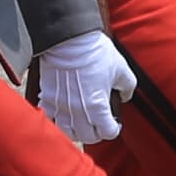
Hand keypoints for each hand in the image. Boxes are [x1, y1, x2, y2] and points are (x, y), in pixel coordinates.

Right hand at [37, 32, 135, 146]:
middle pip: (88, 137)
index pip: (107, 132)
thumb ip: (128, 86)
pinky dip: (57, 121)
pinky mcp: (48, 98)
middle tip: (99, 124)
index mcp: (97, 107)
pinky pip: (50, 119)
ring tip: (81, 124)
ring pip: (68, 133)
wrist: (69, 39)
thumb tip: (125, 96)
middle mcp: (77, 111)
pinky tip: (63, 115)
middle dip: (97, 132)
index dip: (114, 129)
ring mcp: (60, 106)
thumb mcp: (121, 68)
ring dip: (77, 131)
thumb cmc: (94, 52)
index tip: (115, 124)